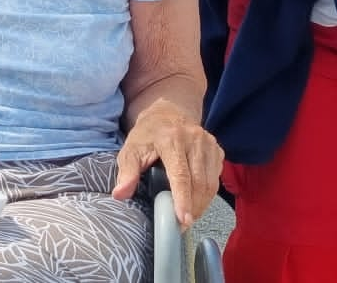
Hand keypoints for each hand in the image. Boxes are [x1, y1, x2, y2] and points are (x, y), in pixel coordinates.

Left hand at [111, 99, 221, 228]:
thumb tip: (120, 194)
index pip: (180, 175)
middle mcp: (194, 139)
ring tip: (188, 218)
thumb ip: (127, 172)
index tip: (183, 219)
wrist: (168, 112)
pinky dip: (208, 194)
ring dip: (202, 204)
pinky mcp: (217, 150)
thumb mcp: (131, 149)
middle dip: (192, 208)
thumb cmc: (147, 134)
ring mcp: (209, 144)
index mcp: (171, 138)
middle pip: (199, 182)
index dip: (182, 199)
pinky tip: (197, 202)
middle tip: (181, 225)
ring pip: (211, 183)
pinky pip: (216, 178)